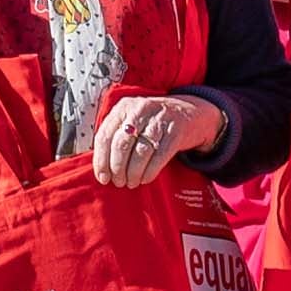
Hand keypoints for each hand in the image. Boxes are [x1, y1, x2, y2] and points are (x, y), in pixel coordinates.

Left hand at [85, 95, 213, 186]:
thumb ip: (115, 137)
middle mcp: (140, 110)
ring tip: (132, 182)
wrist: (189, 112)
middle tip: (119, 182)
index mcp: (123, 107)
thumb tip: (101, 169)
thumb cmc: (153, 122)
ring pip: (140, 152)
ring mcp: (159, 119)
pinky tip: (145, 178)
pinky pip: (160, 156)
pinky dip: (150, 171)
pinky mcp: (176, 130)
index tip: (103, 178)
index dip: (101, 160)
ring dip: (133, 173)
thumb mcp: (132, 120)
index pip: (104, 136)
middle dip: (117, 169)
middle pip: (121, 145)